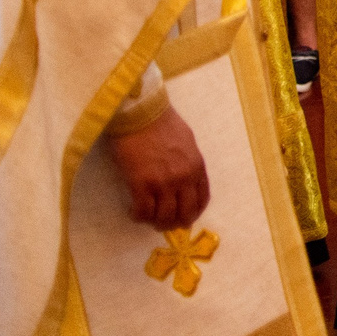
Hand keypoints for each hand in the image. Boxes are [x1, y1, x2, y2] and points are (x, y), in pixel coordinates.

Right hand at [106, 106, 209, 230]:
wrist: (140, 112)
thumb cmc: (162, 122)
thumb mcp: (187, 142)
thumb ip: (188, 162)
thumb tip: (184, 179)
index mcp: (197, 166)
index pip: (202, 199)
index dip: (193, 212)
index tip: (184, 217)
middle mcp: (183, 178)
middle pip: (184, 213)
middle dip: (175, 222)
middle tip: (164, 223)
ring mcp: (163, 182)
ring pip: (163, 216)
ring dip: (155, 222)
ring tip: (147, 218)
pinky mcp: (141, 183)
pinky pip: (143, 211)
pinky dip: (139, 216)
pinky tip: (134, 212)